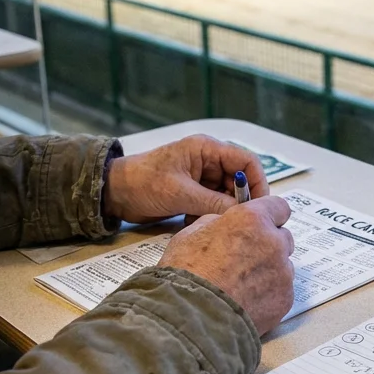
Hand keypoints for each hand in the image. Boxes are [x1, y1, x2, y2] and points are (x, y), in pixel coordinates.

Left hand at [103, 135, 269, 223]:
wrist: (114, 193)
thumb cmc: (142, 183)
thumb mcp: (180, 193)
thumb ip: (213, 203)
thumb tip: (241, 215)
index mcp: (206, 150)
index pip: (246, 161)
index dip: (256, 182)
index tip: (259, 206)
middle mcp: (208, 161)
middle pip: (238, 180)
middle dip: (239, 201)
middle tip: (237, 222)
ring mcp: (201, 177)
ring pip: (226, 195)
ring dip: (222, 211)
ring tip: (211, 223)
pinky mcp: (193, 192)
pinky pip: (213, 205)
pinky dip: (210, 216)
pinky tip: (195, 223)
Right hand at [159, 197, 295, 335]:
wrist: (194, 316)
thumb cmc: (187, 275)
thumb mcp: (191, 235)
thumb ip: (216, 224)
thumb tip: (224, 225)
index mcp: (252, 220)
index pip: (279, 207)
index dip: (269, 216)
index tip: (262, 223)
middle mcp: (273, 242)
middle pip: (282, 238)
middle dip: (268, 245)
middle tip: (244, 259)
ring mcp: (283, 272)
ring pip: (283, 266)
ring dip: (268, 271)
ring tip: (240, 286)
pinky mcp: (285, 299)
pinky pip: (282, 291)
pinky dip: (268, 295)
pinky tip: (245, 301)